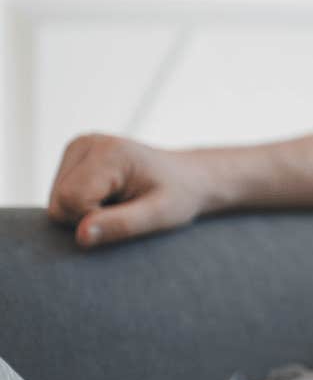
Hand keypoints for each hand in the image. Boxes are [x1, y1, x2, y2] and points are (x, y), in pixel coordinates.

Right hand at [45, 133, 212, 248]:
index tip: (127, 213)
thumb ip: (122, 225)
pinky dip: (82, 205)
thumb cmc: (180, 195)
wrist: (189, 177)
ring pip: (57, 202)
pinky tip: (109, 196)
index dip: (94, 220)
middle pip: (59, 203)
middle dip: (87, 217)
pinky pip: (60, 196)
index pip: (72, 201)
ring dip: (84, 212)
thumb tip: (81, 236)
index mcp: (110, 152)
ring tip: (119, 202)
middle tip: (124, 209)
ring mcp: (78, 147)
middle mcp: (87, 143)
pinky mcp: (74, 157)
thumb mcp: (160, 215)